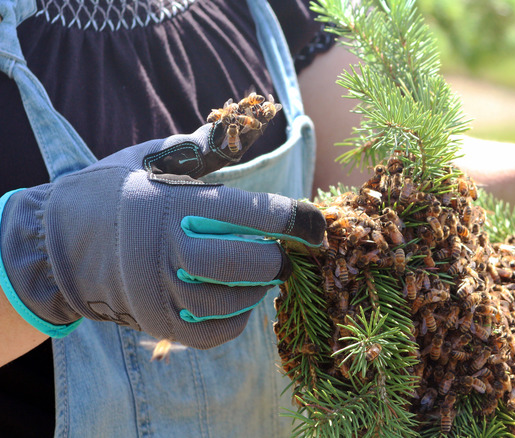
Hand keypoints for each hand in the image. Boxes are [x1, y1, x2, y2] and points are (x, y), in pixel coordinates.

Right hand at [0, 122, 324, 347]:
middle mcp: (166, 250)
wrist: (56, 242)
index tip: (315, 223)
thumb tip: (243, 121)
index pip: (250, 213)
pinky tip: (238, 299)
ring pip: (232, 301)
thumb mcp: (152, 159)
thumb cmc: (114, 192)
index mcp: (171, 204)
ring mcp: (159, 292)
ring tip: (259, 273)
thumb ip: (202, 148)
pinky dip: (236, 319)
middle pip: (246, 263)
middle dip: (275, 258)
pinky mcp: (156, 322)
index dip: (293, 218)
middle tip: (281, 252)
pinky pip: (212, 332)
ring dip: (257, 288)